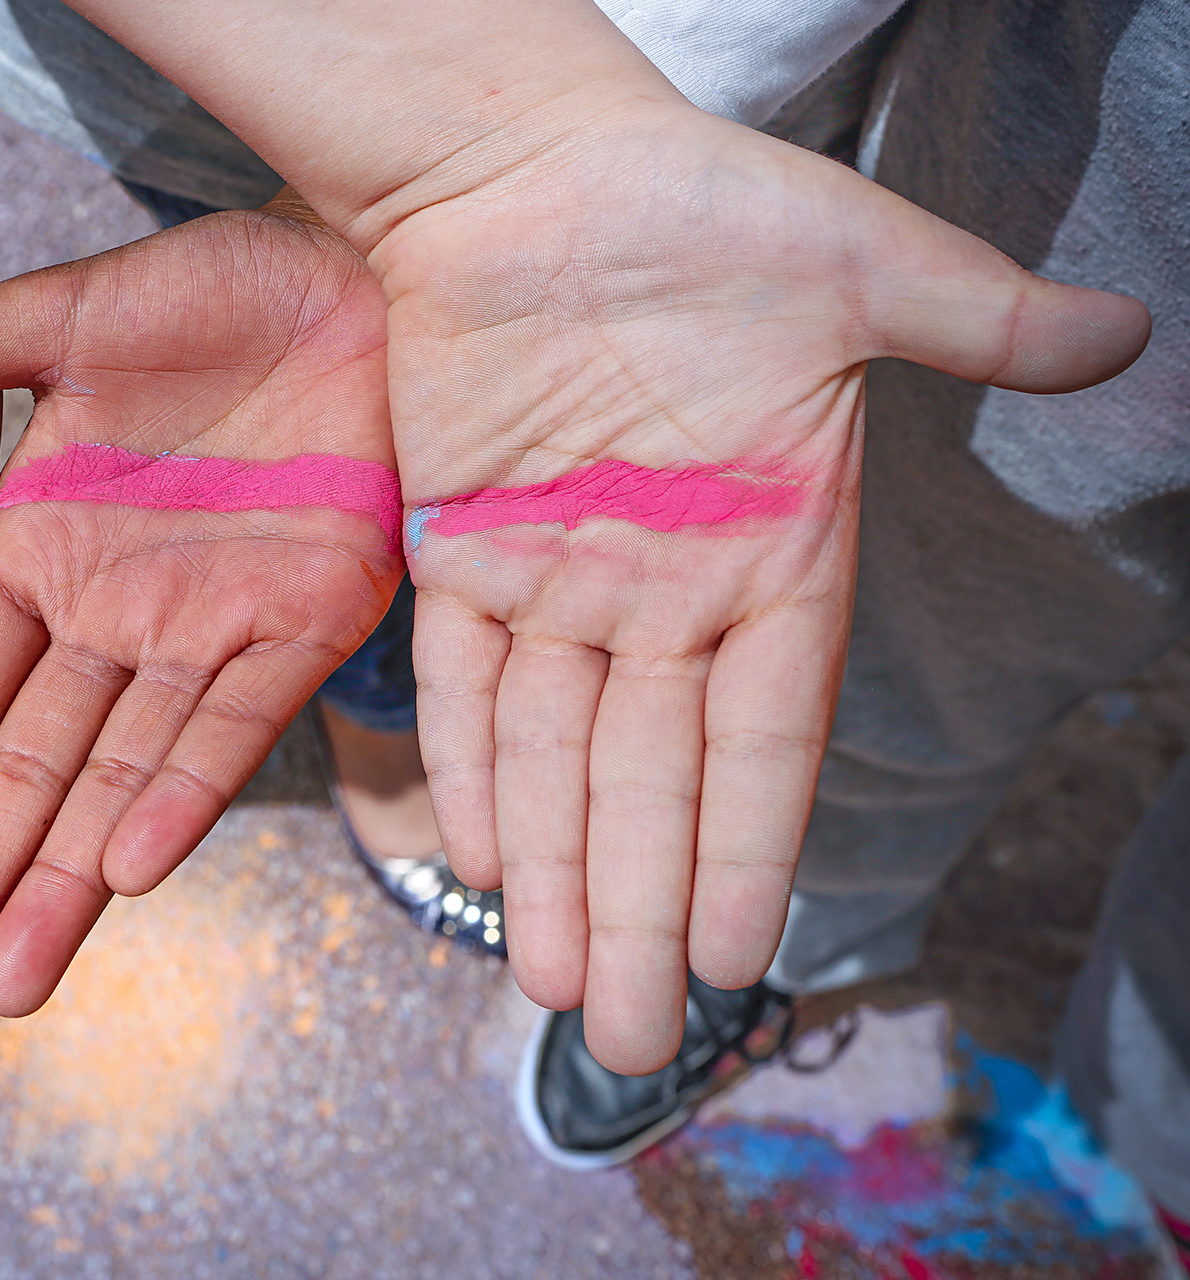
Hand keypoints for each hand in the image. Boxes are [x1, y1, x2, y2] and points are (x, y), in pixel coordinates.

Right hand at [0, 203, 399, 1032]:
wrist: (363, 275)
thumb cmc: (211, 286)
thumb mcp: (60, 315)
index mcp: (34, 553)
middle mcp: (111, 612)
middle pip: (26, 772)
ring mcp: (209, 629)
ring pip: (123, 779)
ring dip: (66, 883)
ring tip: (8, 988)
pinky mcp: (306, 625)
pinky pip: (234, 728)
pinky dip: (183, 795)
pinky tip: (126, 869)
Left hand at [372, 100, 1148, 1072]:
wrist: (533, 170)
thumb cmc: (698, 208)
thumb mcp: (855, 264)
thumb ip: (972, 319)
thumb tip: (1121, 331)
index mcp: (771, 548)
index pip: (762, 735)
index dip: (745, 846)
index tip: (735, 957)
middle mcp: (664, 589)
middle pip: (650, 782)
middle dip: (637, 908)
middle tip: (629, 1039)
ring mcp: (557, 576)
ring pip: (553, 756)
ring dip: (549, 870)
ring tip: (551, 988)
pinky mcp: (460, 548)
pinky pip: (464, 682)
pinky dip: (467, 765)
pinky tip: (470, 858)